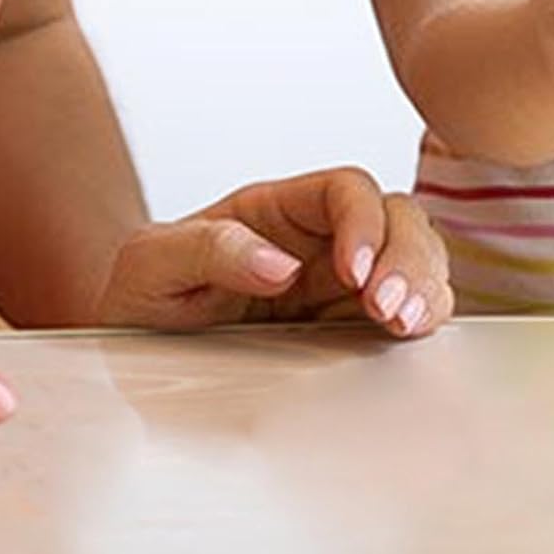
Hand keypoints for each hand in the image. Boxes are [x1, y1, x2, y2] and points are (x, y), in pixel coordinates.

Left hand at [96, 167, 452, 336]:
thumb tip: (279, 263)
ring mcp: (345, 282)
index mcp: (279, 210)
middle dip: (406, 259)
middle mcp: (323, 238)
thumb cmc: (140, 299)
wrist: (128, 364)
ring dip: (424, 287)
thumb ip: (207, 248)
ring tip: (405, 326)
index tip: (352, 271)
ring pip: (417, 258)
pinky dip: (425, 315)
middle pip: (398, 218)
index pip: (346, 189)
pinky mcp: (356, 325)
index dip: (362, 222)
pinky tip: (411, 336)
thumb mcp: (149, 264)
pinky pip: (412, 306)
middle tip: (390, 308)